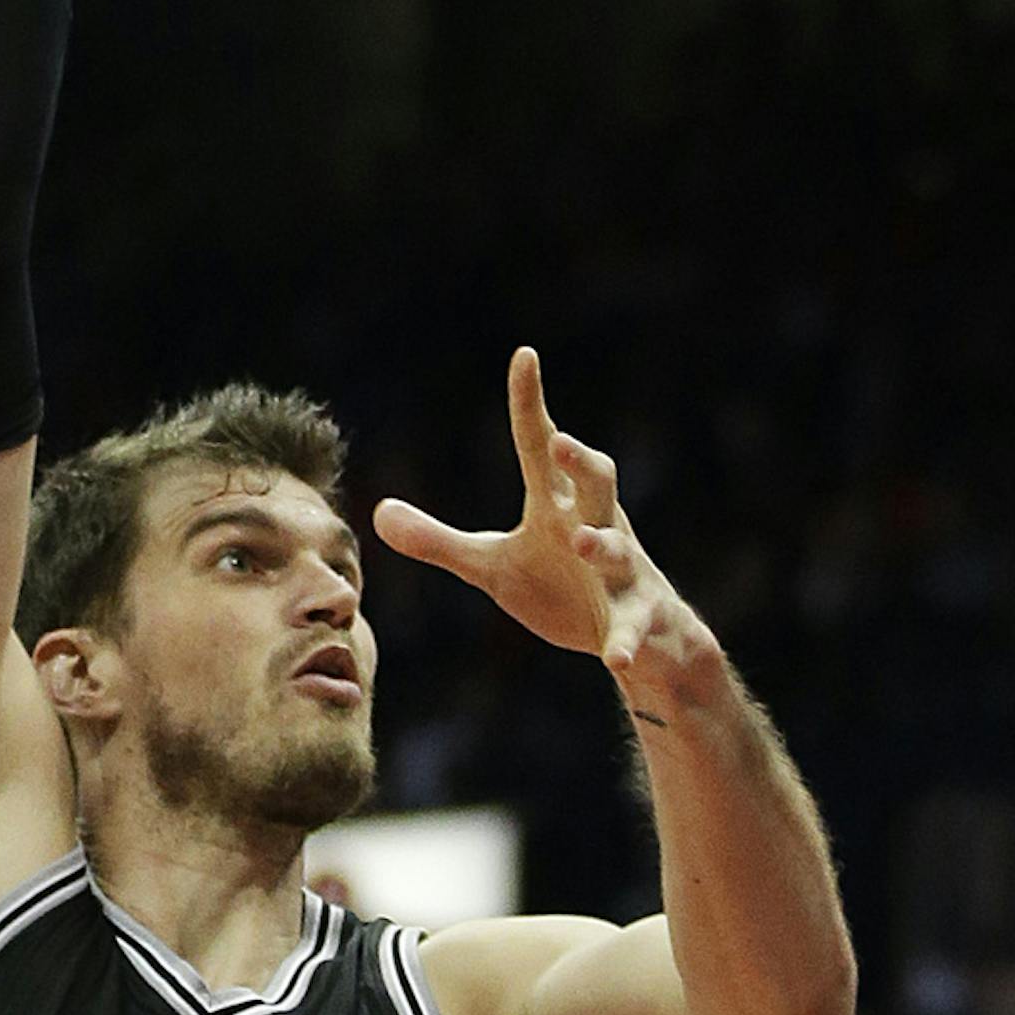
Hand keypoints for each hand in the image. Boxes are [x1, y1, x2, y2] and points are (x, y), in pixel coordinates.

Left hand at [374, 349, 723, 722]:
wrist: (636, 637)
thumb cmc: (560, 587)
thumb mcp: (492, 567)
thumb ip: (438, 541)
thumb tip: (377, 510)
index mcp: (555, 505)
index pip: (539, 445)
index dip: (531, 403)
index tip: (523, 356)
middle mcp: (594, 524)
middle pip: (596, 479)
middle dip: (581, 461)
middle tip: (557, 443)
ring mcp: (621, 570)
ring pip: (617, 546)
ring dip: (601, 543)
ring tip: (579, 541)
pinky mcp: (636, 614)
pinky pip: (633, 624)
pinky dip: (624, 639)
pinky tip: (615, 658)